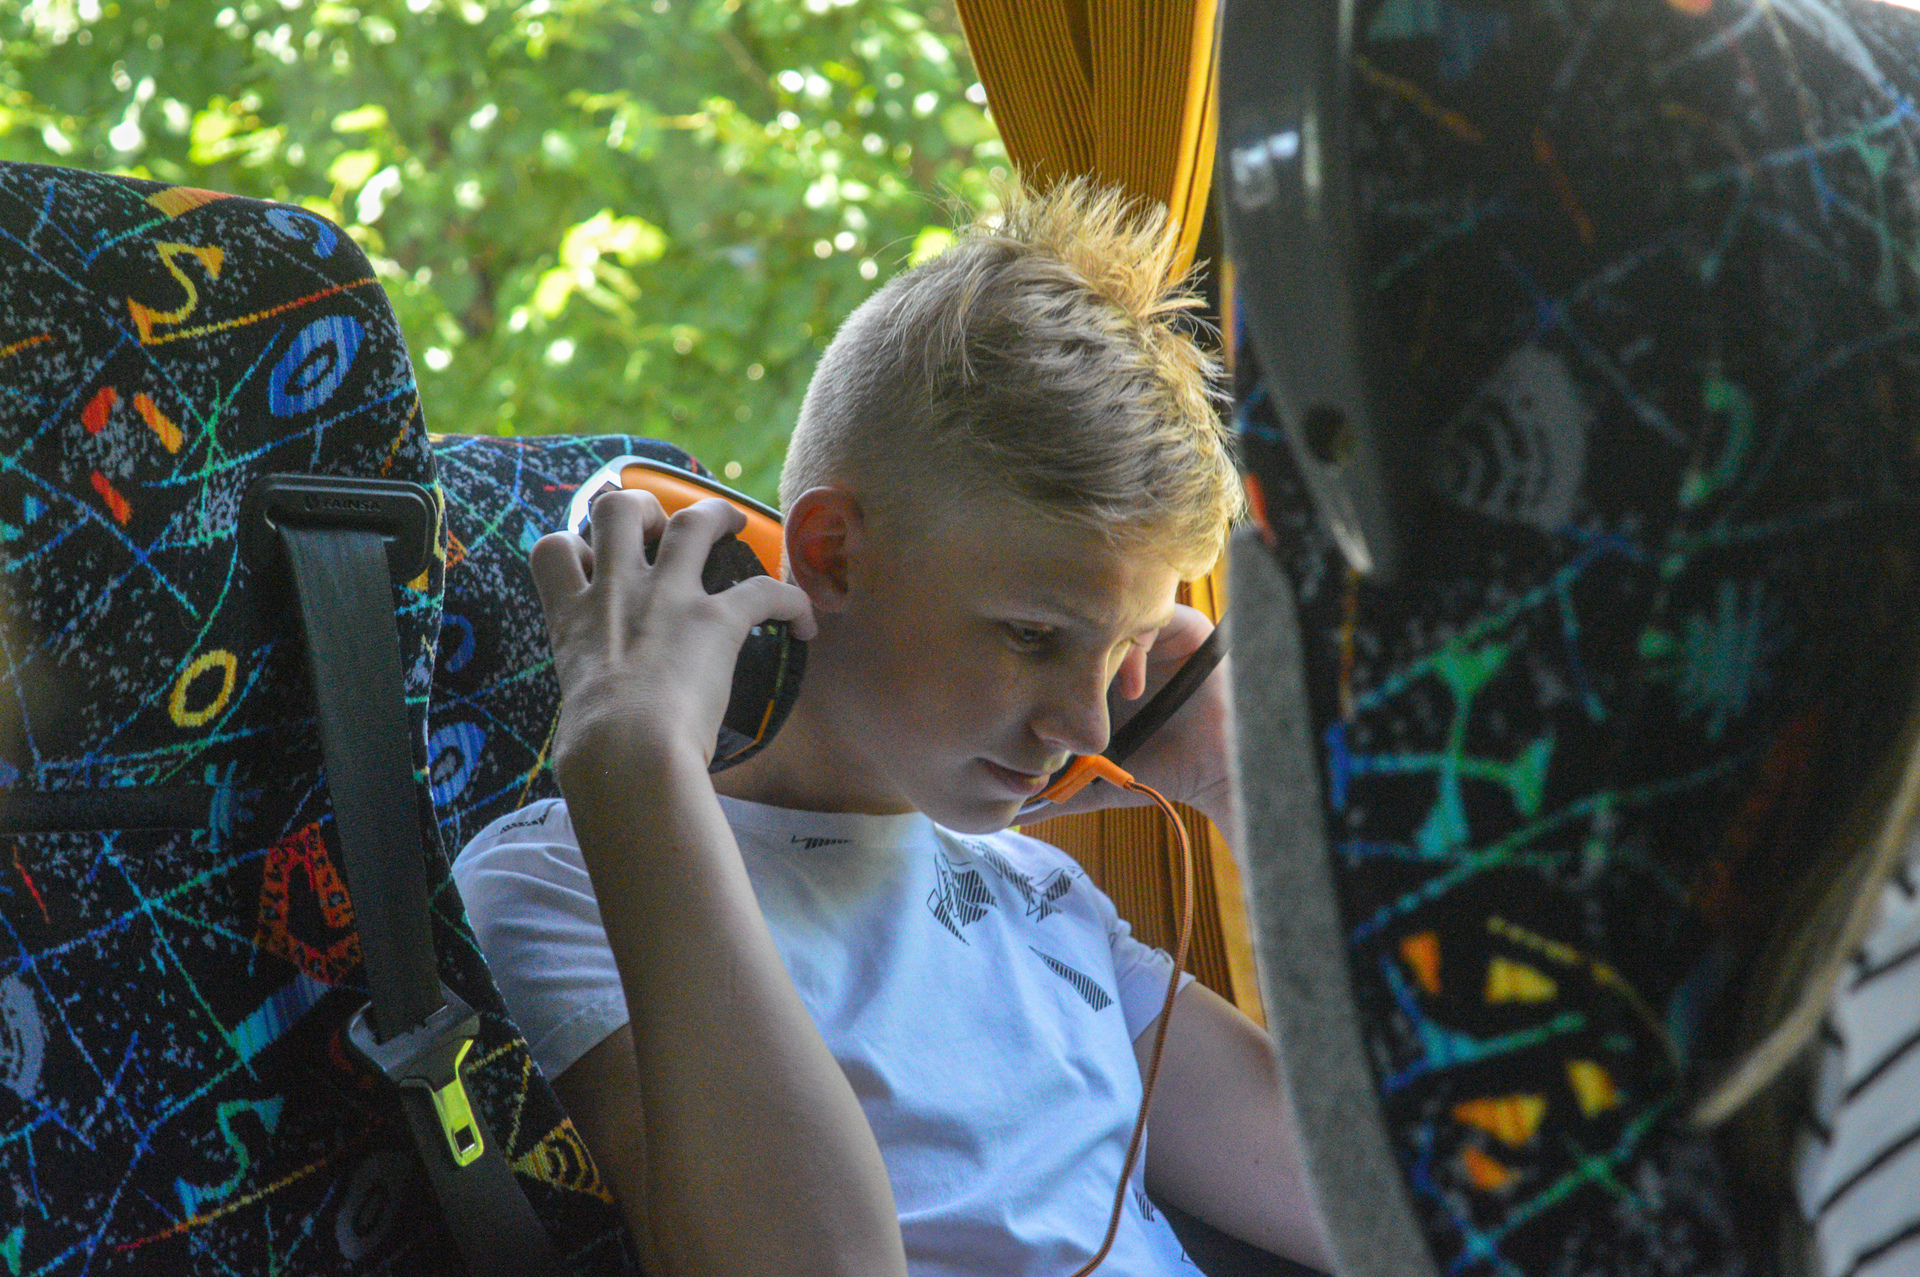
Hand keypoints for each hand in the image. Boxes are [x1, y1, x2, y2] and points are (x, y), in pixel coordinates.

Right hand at [529, 490, 816, 784]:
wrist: (625, 755)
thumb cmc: (592, 752)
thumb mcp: (573, 704)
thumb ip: (589, 691)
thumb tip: (593, 733)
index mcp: (572, 616)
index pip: (553, 549)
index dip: (576, 545)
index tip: (595, 563)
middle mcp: (617, 592)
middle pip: (619, 509)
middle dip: (644, 506)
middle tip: (662, 528)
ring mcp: (668, 598)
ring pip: (692, 521)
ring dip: (717, 514)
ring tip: (733, 523)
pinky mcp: (716, 620)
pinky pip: (766, 591)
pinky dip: (793, 603)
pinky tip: (804, 626)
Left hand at [1043, 605, 1233, 829]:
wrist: (1227, 770)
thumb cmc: (1170, 771)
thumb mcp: (1104, 779)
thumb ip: (1064, 788)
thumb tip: (1015, 814)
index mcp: (1104, 673)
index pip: (1063, 648)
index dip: (1046, 668)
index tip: (1038, 704)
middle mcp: (1128, 648)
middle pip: (1082, 626)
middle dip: (1067, 655)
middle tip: (1058, 692)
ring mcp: (1155, 634)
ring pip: (1110, 615)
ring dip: (1096, 648)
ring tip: (1097, 688)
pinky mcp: (1184, 626)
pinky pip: (1150, 615)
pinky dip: (1133, 647)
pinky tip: (1133, 688)